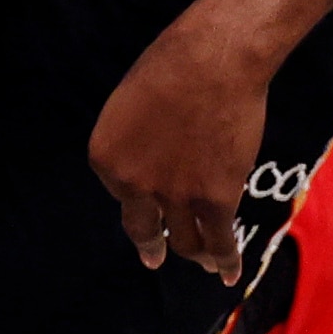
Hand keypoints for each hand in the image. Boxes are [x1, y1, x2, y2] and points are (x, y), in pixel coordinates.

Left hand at [87, 17, 274, 277]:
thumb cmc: (174, 64)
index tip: (149, 202)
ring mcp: (174, 197)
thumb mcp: (131, 102)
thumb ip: (135, 140)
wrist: (215, 58)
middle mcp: (133, 186)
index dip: (140, 193)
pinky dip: (225, 262)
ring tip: (201, 262)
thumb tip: (154, 158)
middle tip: (153, 256)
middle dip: (150, 246)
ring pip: (185, 241)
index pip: (120, 191)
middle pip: (143, 228)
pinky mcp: (215, 200)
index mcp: (104, 158)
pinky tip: (228, 275)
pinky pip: (220, 242)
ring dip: (193, 254)